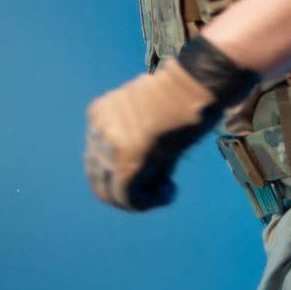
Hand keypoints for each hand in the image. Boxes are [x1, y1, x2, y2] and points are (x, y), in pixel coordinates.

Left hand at [84, 55, 227, 211]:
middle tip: (156, 192)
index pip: (96, 157)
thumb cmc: (181, 97)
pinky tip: (169, 192)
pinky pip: (127, 196)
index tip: (149, 174)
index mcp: (99, 114)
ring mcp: (110, 147)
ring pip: (111, 191)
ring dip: (139, 199)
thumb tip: (144, 180)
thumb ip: (138, 144)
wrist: (194, 86)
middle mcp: (98, 130)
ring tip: (166, 191)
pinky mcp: (127, 162)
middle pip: (98, 177)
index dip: (119, 175)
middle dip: (126, 192)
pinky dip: (147, 203)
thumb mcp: (150, 118)